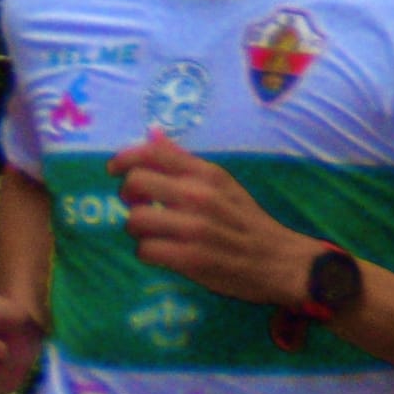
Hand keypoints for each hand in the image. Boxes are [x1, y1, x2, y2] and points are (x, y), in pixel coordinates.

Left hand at [111, 134, 319, 307]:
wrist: (278, 260)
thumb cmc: (246, 220)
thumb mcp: (221, 182)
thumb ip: (183, 160)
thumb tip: (152, 133)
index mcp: (205, 173)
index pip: (152, 152)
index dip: (124, 158)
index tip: (115, 169)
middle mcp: (198, 195)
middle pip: (135, 182)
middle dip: (128, 196)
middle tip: (138, 205)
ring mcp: (194, 227)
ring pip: (135, 220)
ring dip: (137, 229)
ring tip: (152, 233)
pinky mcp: (190, 258)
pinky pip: (145, 250)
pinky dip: (147, 253)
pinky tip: (160, 253)